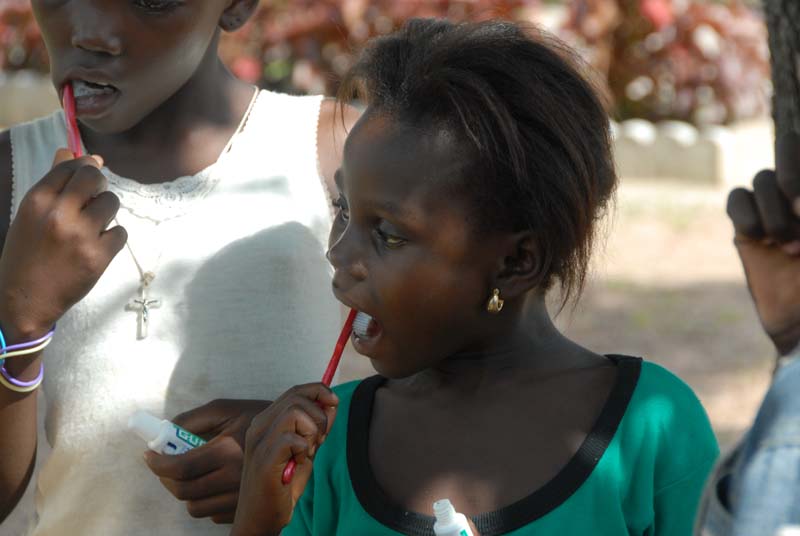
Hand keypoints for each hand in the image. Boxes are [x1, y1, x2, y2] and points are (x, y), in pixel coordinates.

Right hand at [0, 149, 125, 338]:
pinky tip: (97, 246)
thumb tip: (74, 151)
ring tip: (92, 227)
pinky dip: (112, 238)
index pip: (71, 166)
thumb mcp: (31, 214)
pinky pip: (121, 232)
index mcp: (37, 200)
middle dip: (99, 185)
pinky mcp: (99, 256)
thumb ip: (53, 182)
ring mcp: (81, 235)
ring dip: (107, 212)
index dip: (84, 168)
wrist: (24, 300)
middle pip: (95, 178)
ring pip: (112, 203)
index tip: (87, 179)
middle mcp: (59, 213)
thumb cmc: (26, 253)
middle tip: (93, 201)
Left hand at [144, 399, 271, 523]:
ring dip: (185, 492)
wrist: (293, 433)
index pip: (180, 468)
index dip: (158, 465)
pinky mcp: (247, 507)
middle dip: (166, 479)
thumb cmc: (254, 416)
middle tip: (164, 465)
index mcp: (228, 449)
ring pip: (195, 507)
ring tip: (190, 474)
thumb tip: (164, 432)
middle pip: (184, 491)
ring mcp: (243, 495)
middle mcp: (236, 476)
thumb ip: (192, 419)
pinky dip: (206, 500)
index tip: (149, 457)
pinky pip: (212, 514)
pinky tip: (212, 482)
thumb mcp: (225, 409)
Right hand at [231, 384, 337, 535]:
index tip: (334, 403)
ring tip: (307, 453)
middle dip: (319, 416)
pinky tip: (297, 464)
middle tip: (319, 441)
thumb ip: (318, 428)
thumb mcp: (306, 450)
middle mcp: (258, 427)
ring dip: (312, 432)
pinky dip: (304, 450)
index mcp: (266, 422)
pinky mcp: (264, 460)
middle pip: (297, 397)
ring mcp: (259, 443)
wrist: (262, 518)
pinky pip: (293, 439)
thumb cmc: (284, 484)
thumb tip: (332, 403)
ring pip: (296, 413)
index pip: (295, 391)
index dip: (319, 391)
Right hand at [727, 132, 799, 353]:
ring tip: (789, 247)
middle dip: (792, 175)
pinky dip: (747, 214)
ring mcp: (775, 206)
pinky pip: (737, 198)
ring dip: (776, 213)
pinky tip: (760, 240)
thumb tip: (795, 201)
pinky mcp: (747, 227)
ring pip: (762, 178)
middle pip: (789, 147)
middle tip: (799, 211)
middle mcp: (799, 193)